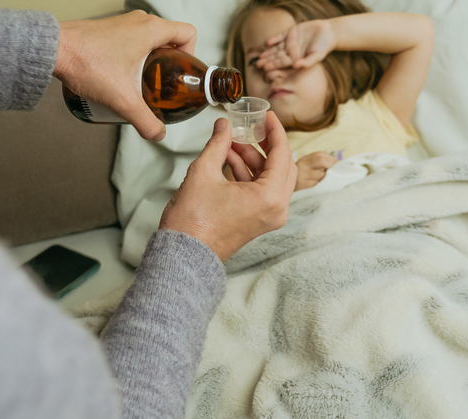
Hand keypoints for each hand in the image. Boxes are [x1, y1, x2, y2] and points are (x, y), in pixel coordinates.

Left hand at [53, 11, 196, 140]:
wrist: (53, 50)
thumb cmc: (85, 62)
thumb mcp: (122, 99)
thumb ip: (145, 120)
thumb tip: (157, 133)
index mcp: (151, 30)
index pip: (189, 34)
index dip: (191, 56)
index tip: (181, 75)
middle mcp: (140, 21)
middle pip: (172, 40)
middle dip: (172, 64)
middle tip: (164, 86)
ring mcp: (124, 23)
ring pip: (152, 40)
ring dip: (153, 62)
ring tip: (143, 85)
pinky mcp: (111, 30)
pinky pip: (135, 41)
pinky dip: (137, 57)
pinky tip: (124, 78)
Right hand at [159, 112, 296, 262]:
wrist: (185, 255)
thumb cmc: (193, 222)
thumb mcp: (204, 172)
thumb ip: (218, 144)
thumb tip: (223, 125)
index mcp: (270, 197)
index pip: (282, 154)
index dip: (274, 130)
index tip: (265, 115)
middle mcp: (276, 209)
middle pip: (282, 166)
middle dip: (264, 144)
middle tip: (249, 128)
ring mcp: (269, 217)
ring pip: (271, 177)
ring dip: (253, 158)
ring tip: (229, 143)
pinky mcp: (258, 220)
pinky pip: (261, 190)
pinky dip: (248, 173)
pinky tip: (227, 159)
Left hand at [256, 19, 335, 70]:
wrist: (328, 32)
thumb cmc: (324, 46)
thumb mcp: (317, 56)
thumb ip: (307, 62)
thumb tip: (297, 66)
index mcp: (296, 58)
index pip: (282, 63)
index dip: (273, 65)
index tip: (264, 69)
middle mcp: (292, 51)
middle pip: (277, 56)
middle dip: (267, 61)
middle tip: (257, 65)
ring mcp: (291, 41)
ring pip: (276, 48)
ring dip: (268, 52)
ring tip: (260, 56)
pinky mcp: (292, 32)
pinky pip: (281, 36)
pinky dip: (275, 39)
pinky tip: (268, 42)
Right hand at [294, 152, 336, 190]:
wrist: (287, 191)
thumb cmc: (303, 182)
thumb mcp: (308, 170)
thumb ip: (320, 165)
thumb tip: (339, 165)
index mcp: (305, 159)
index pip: (321, 154)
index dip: (332, 159)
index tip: (339, 166)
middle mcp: (302, 164)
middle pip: (321, 160)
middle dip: (333, 166)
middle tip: (338, 173)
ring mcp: (301, 175)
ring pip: (321, 174)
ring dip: (330, 178)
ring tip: (332, 182)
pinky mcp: (302, 185)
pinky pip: (318, 185)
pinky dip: (324, 186)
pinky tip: (325, 188)